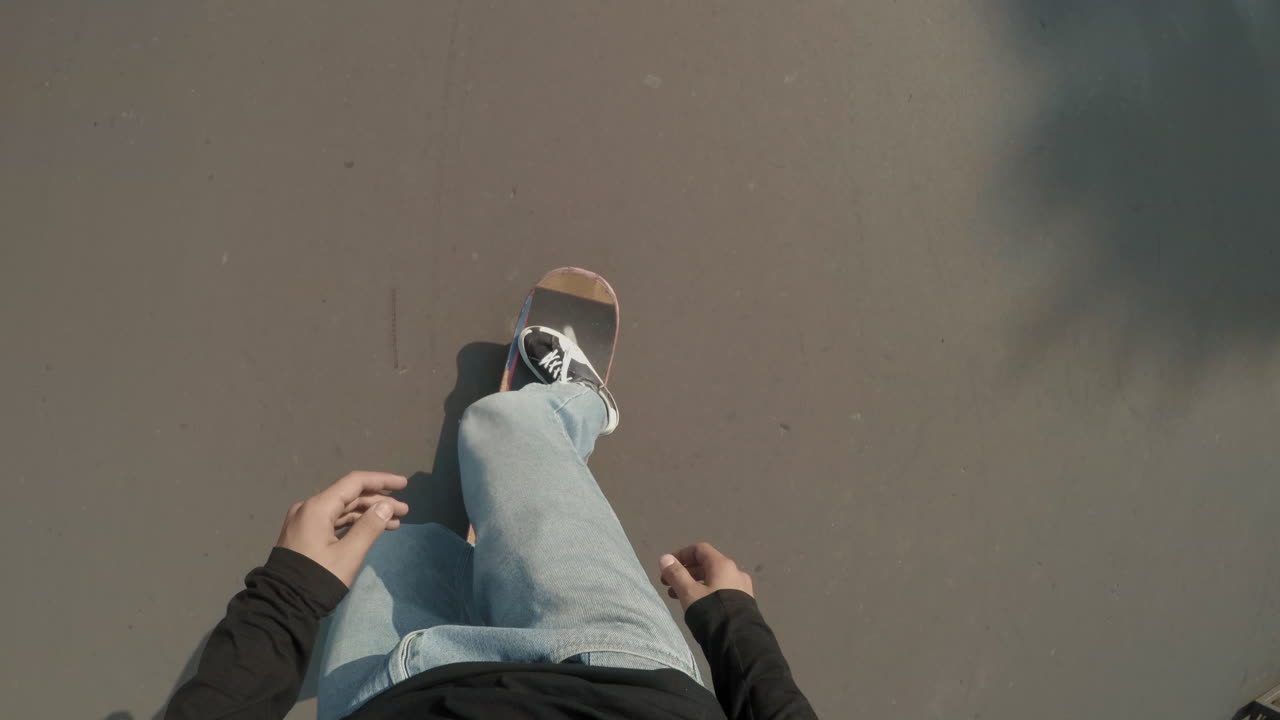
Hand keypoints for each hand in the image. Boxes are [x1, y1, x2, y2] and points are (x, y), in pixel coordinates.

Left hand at [276, 471, 409, 585]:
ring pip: (342, 510)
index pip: (354, 483)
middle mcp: (309, 508)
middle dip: (378, 501)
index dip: (381, 481)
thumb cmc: (318, 578)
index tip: (403, 485)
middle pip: (349, 496)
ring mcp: (304, 522)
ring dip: (368, 514)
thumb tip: (386, 506)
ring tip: (394, 522)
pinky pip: (333, 521)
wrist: (283, 605)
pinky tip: (372, 529)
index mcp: (317, 507)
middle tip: (404, 511)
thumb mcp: (348, 554)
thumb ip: (369, 527)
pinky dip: (354, 524)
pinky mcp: (304, 535)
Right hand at [659, 542, 754, 610]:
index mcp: (722, 564)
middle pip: (706, 564)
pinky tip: (697, 606)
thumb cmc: (711, 612)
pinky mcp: (744, 602)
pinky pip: (721, 590)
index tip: (667, 568)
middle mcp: (735, 571)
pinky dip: (706, 592)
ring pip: (713, 579)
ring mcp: (742, 587)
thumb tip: (664, 558)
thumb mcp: (689, 593)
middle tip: (668, 585)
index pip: (699, 549)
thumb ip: (676, 574)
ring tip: (677, 597)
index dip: (681, 555)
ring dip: (693, 584)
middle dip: (685, 572)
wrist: (738, 640)